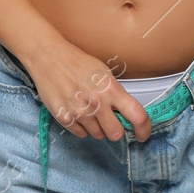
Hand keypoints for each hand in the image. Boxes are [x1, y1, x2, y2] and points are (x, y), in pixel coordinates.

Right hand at [25, 41, 152, 141]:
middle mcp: (97, 103)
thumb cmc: (77, 63)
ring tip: (88, 110)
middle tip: (109, 120)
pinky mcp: (64, 118)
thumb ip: (116, 94)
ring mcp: (80, 112)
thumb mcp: (104, 73)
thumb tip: (126, 114)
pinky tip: (76, 111)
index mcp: (111, 89)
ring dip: (97, 127)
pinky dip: (81, 127)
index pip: (137, 116)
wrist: (48, 57)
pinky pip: (80, 134)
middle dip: (115, 130)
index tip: (142, 135)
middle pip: (116, 134)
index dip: (144, 130)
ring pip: (97, 135)